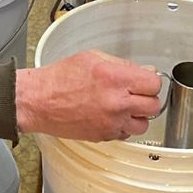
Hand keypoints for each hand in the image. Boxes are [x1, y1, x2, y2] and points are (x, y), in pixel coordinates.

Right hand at [15, 50, 163, 140]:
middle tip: (136, 94)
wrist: (38, 101)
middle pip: (154, 106)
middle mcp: (116, 102)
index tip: (145, 81)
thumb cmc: (59, 78)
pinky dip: (122, 126)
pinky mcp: (104, 136)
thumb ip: (122, 64)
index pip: (154, 83)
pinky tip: (110, 116)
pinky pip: (126, 134)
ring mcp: (111, 122)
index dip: (150, 81)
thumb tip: (144, 71)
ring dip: (137, 116)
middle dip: (147, 98)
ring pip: (143, 124)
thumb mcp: (92, 57)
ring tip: (124, 107)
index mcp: (115, 78)